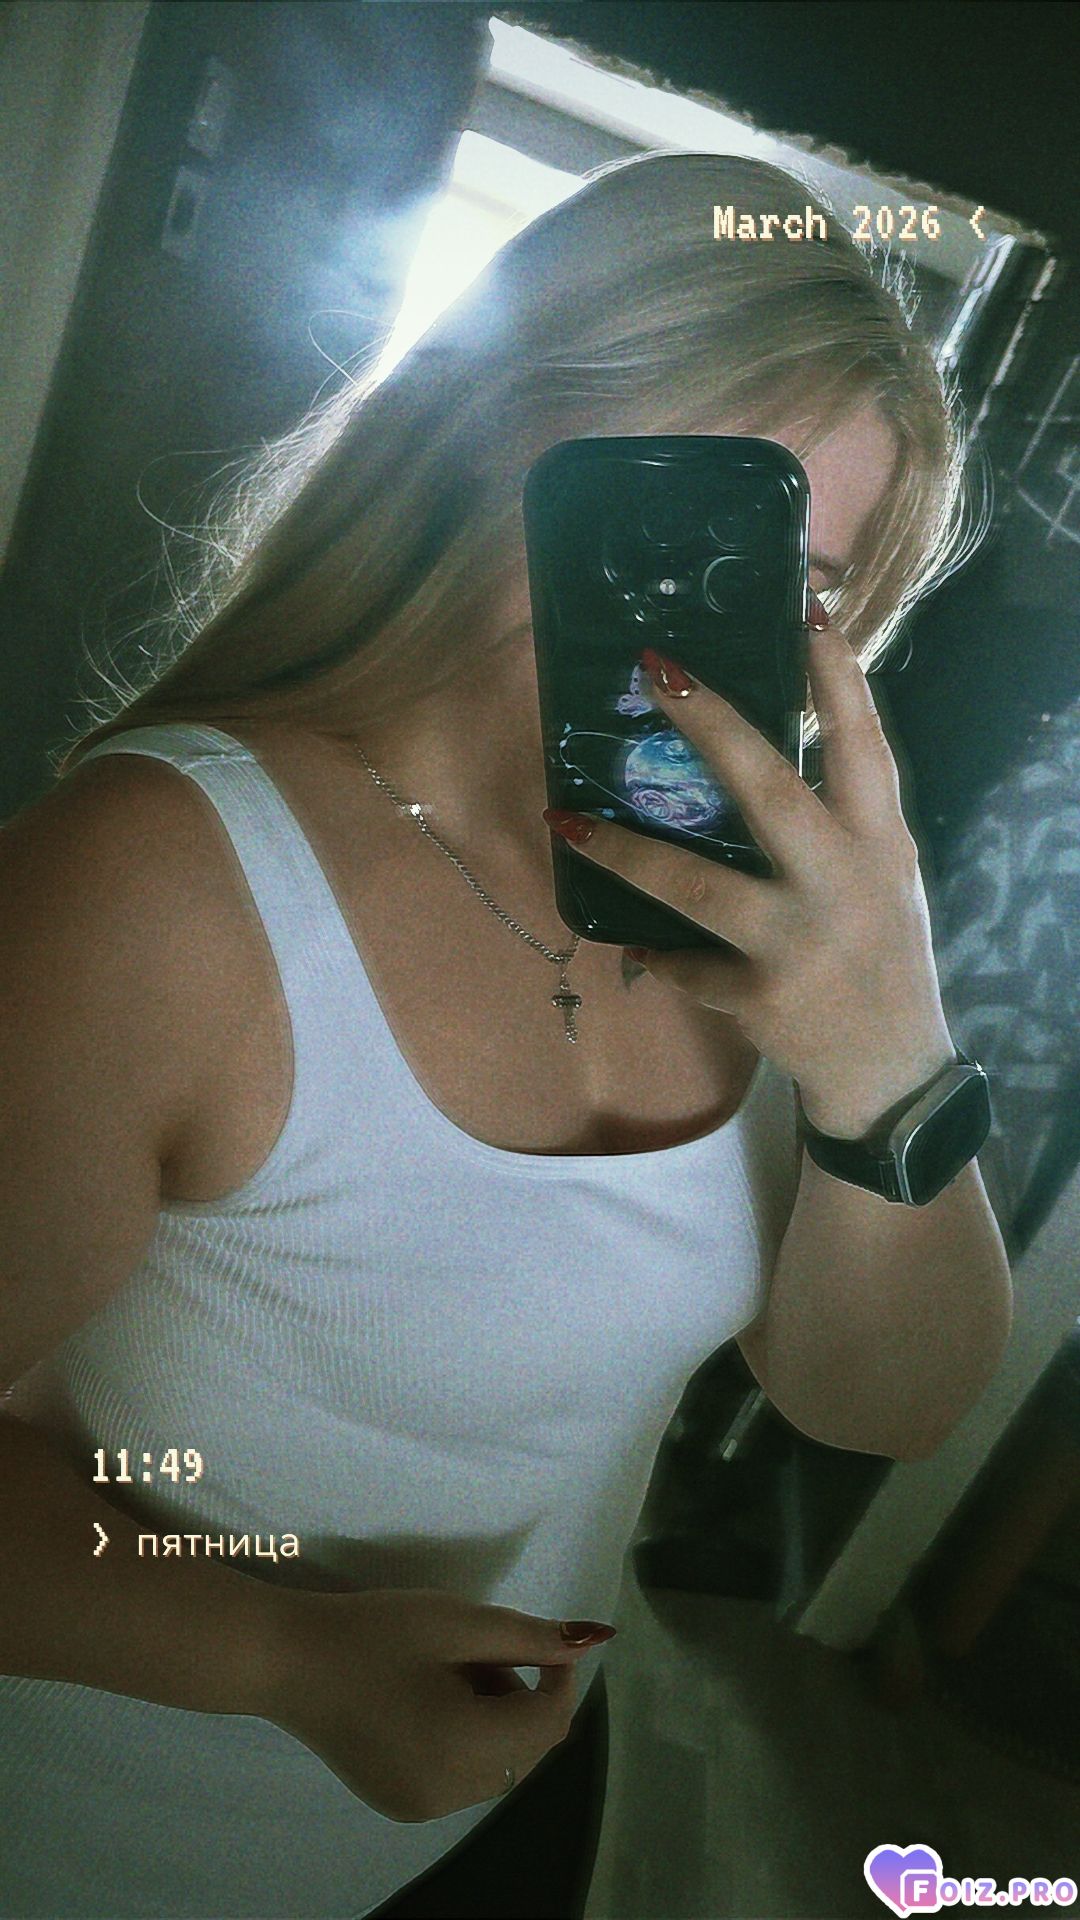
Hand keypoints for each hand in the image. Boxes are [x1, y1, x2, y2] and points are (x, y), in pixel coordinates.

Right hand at [261, 1585, 609, 1822]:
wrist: (287, 1660)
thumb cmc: (375, 1633)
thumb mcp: (456, 1622)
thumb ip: (528, 1636)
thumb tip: (592, 1642)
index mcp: (464, 1749)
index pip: (549, 1725)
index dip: (559, 1679)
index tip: (541, 1640)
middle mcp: (447, 1795)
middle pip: (525, 1752)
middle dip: (523, 1700)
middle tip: (480, 1651)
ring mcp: (419, 1807)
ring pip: (495, 1768)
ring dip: (495, 1722)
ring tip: (449, 1671)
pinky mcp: (399, 1803)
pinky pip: (460, 1778)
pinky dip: (465, 1742)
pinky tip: (428, 1702)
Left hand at [544, 620, 956, 1138]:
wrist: (889, 1070)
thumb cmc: (882, 953)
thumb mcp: (884, 876)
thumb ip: (838, 820)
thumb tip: (757, 750)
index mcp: (879, 841)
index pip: (863, 743)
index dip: (836, 677)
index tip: (804, 608)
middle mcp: (841, 882)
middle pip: (769, 791)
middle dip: (711, 727)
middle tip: (655, 670)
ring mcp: (796, 942)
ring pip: (695, 886)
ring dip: (622, 851)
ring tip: (565, 817)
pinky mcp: (757, 996)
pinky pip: (683, 962)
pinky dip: (655, 951)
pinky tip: (628, 938)